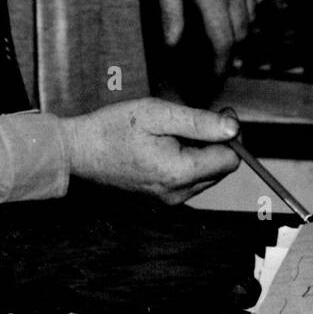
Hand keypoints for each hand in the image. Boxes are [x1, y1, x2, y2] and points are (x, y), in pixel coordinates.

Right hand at [63, 98, 240, 203]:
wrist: (79, 151)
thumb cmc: (115, 128)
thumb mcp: (158, 114)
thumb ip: (200, 122)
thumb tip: (234, 128)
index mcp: (179, 173)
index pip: (231, 160)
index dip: (229, 134)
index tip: (217, 113)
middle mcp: (177, 194)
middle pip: (221, 168)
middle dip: (215, 142)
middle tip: (192, 119)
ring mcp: (168, 200)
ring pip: (207, 174)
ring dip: (200, 151)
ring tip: (172, 133)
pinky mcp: (161, 199)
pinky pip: (190, 180)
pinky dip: (187, 161)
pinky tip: (165, 146)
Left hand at [148, 0, 264, 73]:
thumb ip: (171, 14)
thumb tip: (173, 45)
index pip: (224, 41)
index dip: (221, 64)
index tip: (215, 77)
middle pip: (240, 31)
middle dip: (229, 49)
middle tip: (215, 59)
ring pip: (251, 14)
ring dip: (239, 29)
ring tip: (224, 34)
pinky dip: (251, 6)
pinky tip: (237, 6)